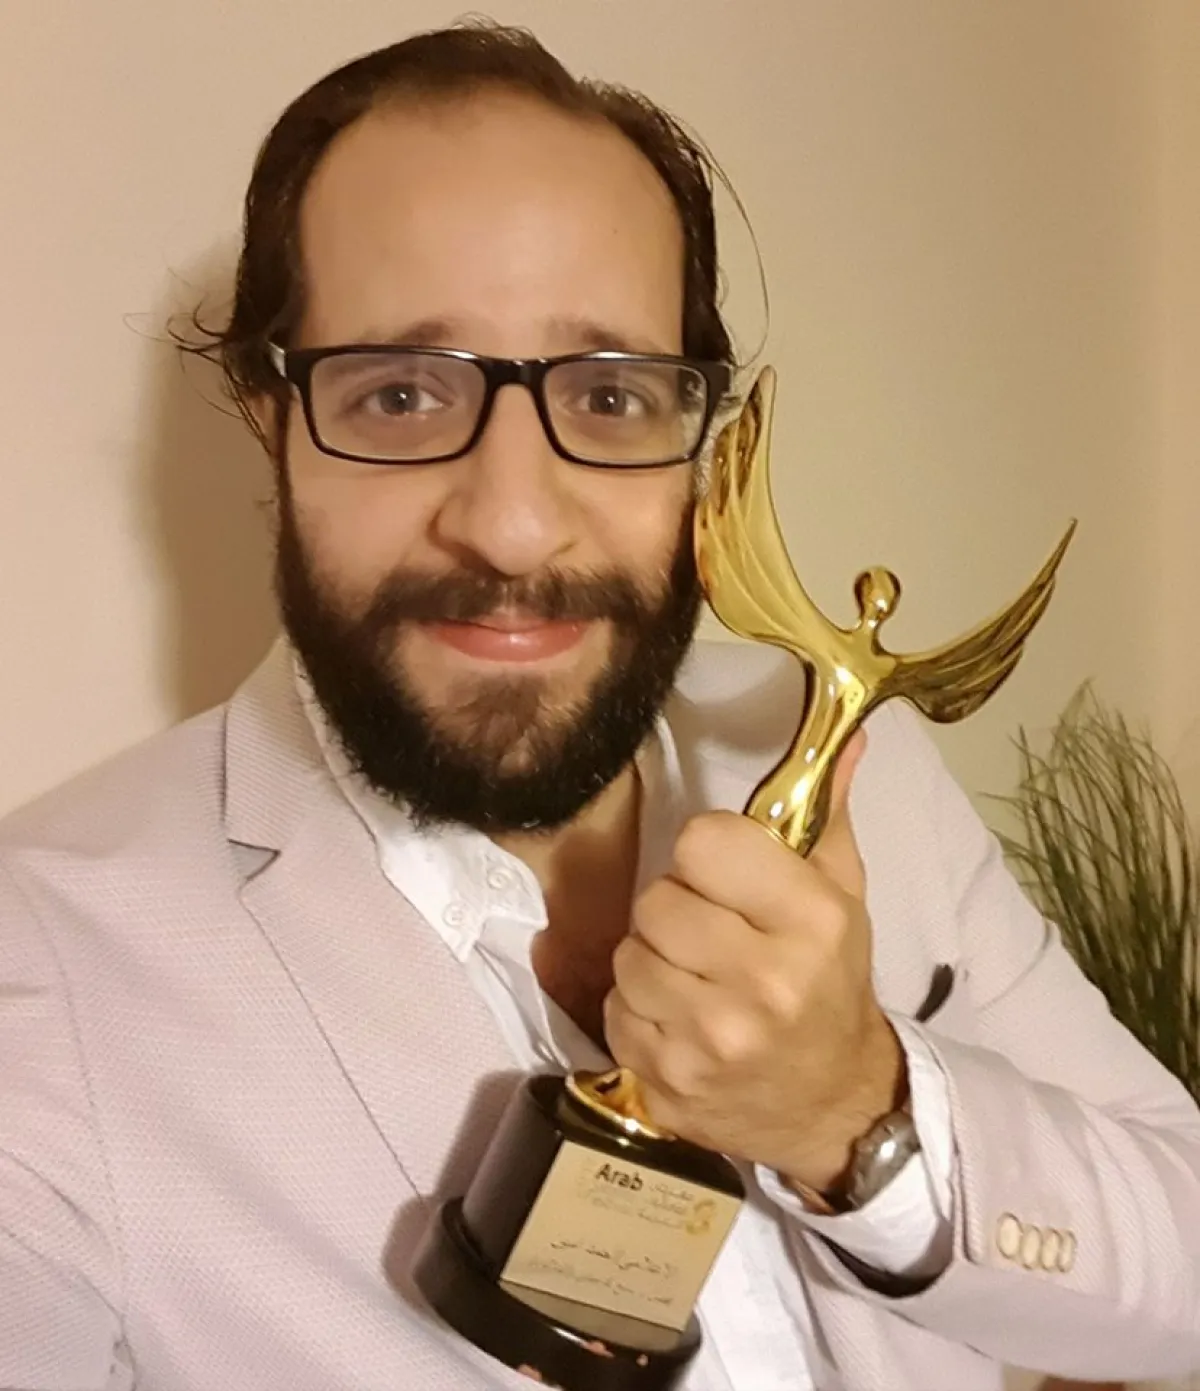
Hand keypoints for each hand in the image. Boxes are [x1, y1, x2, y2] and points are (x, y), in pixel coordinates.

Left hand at [604, 731, 904, 1191]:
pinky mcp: (668, 1081)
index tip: (727, 875)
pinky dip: (638, 1010)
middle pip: (656, 900)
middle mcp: (762, 982)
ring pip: (628, 955)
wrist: (834, 1105)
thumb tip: (845, 735)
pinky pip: (615, 1010)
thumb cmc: (832, 985)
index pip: (703, 843)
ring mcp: (709, 1039)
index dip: (708, 853)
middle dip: (676, 909)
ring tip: (694, 977)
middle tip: (710, 932)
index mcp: (810, 922)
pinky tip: (679, 1019)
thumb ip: (825, 814)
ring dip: (652, 959)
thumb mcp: (843, 897)